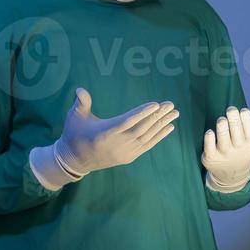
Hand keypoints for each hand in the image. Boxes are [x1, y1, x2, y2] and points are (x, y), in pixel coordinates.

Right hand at [53, 89, 178, 176]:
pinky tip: (169, 127)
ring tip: (174, 113)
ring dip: (161, 125)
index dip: (142, 113)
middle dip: (157, 116)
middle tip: (170, 104)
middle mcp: (117, 145)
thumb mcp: (74, 117)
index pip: (127, 122)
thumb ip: (81, 103)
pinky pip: (147, 146)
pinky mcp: (129, 157)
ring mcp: (124, 153)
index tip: (155, 104)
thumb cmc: (75, 134)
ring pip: (147, 137)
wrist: (75, 160)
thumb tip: (80, 89)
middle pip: (141, 129)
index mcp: (104, 134)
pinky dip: (159, 137)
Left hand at [202, 106, 249, 189]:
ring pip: (222, 134)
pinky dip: (209, 136)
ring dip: (222, 123)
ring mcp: (224, 153)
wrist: (232, 176)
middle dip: (232, 115)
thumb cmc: (245, 151)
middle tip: (231, 110)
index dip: (246, 116)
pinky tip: (211, 133)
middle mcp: (238, 148)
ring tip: (222, 120)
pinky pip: (208, 144)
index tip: (243, 111)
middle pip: (235, 127)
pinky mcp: (211, 157)